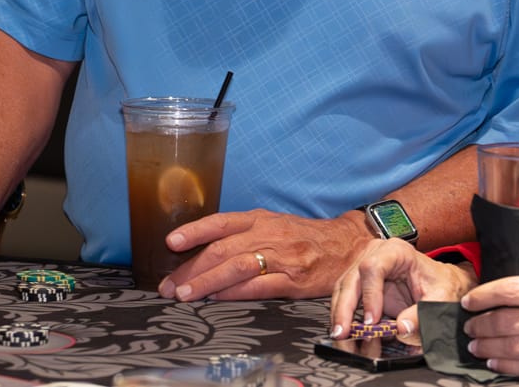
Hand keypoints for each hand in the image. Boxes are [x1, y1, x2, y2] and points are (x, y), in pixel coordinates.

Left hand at [157, 209, 371, 300]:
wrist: (348, 245)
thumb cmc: (305, 237)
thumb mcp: (274, 224)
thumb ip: (244, 234)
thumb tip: (205, 249)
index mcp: (261, 219)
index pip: (221, 222)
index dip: (195, 231)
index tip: (171, 242)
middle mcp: (269, 234)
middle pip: (223, 249)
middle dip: (191, 267)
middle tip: (169, 285)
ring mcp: (282, 257)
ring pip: (237, 266)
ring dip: (207, 281)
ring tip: (185, 294)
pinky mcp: (294, 280)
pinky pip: (260, 286)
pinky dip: (236, 292)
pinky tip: (218, 299)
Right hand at [328, 239, 474, 340]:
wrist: (440, 284)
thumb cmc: (441, 285)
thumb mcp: (440, 300)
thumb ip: (423, 315)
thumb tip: (401, 328)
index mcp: (397, 251)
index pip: (374, 267)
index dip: (369, 295)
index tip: (371, 321)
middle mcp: (376, 255)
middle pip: (352, 279)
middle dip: (344, 309)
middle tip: (344, 334)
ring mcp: (365, 268)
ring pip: (342, 289)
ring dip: (339, 316)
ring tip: (343, 339)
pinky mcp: (361, 284)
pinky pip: (345, 300)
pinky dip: (344, 318)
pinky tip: (346, 335)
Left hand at [462, 277, 518, 382]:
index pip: (512, 288)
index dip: (486, 294)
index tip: (472, 299)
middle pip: (506, 319)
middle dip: (481, 323)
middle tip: (469, 326)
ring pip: (514, 345)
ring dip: (489, 346)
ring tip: (475, 346)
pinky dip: (508, 366)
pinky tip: (496, 364)